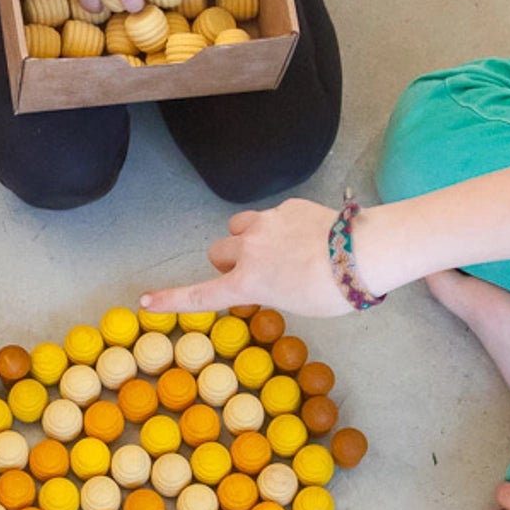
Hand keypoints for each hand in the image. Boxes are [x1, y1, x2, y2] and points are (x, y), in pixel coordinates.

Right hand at [142, 197, 350, 317]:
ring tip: (279, 249)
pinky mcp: (286, 206)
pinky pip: (270, 216)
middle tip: (257, 271)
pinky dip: (279, 226)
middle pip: (217, 253)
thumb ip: (269, 289)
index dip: (171, 299)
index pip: (200, 294)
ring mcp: (266, 223)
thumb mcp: (295, 303)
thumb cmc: (333, 292)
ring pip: (238, 228)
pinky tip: (307, 236)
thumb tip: (267, 275)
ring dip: (249, 239)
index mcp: (249, 283)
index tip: (146, 301)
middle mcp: (249, 250)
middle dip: (230, 261)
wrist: (364, 253)